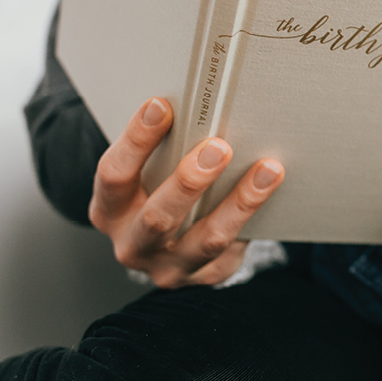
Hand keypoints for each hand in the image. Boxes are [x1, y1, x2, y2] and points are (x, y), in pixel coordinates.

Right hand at [88, 97, 284, 287]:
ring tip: (268, 169)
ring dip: (241, 201)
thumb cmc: (159, 192)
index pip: (114, 174)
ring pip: (208, 238)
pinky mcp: (205, 276)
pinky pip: (235, 248)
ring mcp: (168, 267)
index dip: (136, 140)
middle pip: (158, 216)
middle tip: (219, 146)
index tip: (160, 105)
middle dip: (190, 181)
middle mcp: (132, 245)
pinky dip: (254, 218)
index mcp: (109, 210)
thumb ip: (164, 150)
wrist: (170, 249)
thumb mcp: (148, 174)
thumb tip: (203, 104)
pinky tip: (272, 194)